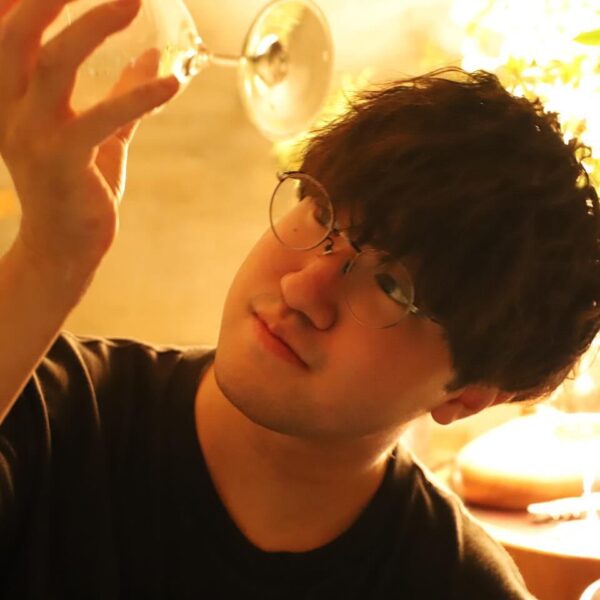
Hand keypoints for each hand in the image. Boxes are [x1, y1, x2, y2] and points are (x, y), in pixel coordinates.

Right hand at [0, 0, 179, 279]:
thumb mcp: (97, 135)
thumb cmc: (76, 188)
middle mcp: (11, 110)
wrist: (63, 248)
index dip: (22, 1)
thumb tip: (151, 56)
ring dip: (92, 26)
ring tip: (131, 0)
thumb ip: (119, 94)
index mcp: (11, 99)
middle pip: (17, 34)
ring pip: (54, 65)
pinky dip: (138, 98)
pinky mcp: (63, 162)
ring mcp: (33, 135)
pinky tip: (172, 84)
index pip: (6, 33)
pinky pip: (102, 119)